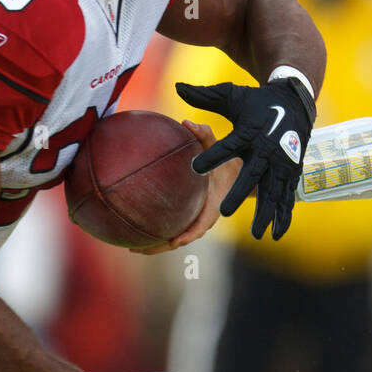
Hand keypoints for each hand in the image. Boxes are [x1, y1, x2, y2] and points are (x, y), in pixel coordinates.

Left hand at [132, 121, 241, 254]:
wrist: (240, 172)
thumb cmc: (228, 159)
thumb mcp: (220, 147)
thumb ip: (205, 135)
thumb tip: (187, 121)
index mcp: (213, 206)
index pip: (201, 225)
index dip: (188, 235)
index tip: (174, 242)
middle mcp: (203, 217)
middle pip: (180, 239)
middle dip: (159, 247)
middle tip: (136, 249)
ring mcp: (195, 219)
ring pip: (174, 237)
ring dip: (155, 245)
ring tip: (131, 247)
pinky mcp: (189, 216)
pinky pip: (172, 227)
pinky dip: (157, 232)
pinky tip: (137, 228)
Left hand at [175, 77, 315, 240]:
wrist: (294, 100)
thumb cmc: (257, 100)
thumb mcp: (231, 95)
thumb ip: (204, 96)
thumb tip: (177, 86)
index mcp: (249, 131)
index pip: (228, 145)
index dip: (212, 156)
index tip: (195, 167)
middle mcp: (267, 148)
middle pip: (252, 174)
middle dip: (238, 193)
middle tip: (223, 212)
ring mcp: (282, 162)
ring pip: (273, 191)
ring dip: (265, 213)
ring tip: (257, 234)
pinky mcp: (291, 170)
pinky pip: (287, 195)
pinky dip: (284, 214)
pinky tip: (277, 233)